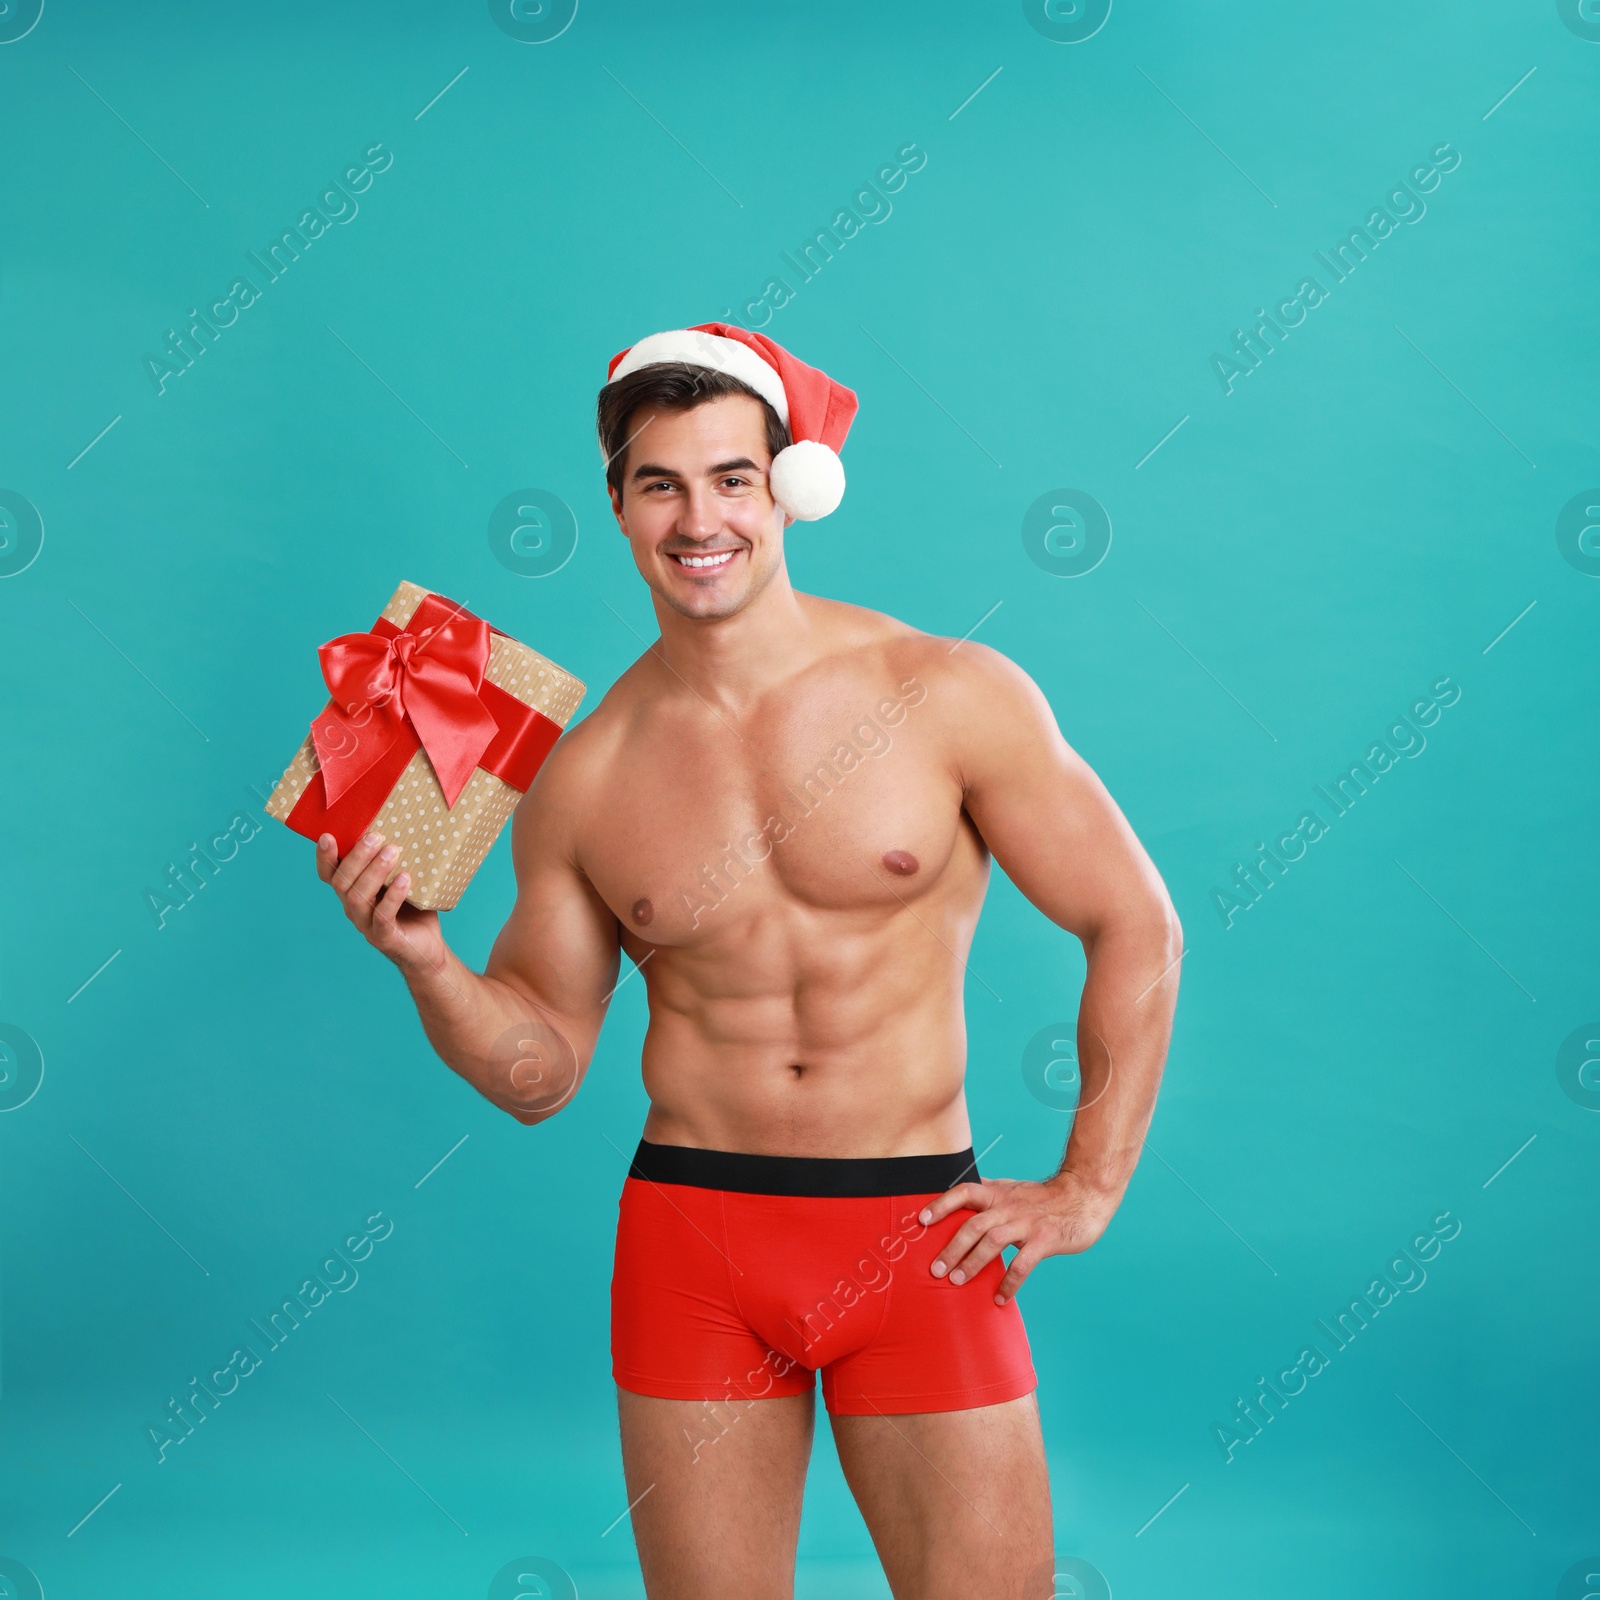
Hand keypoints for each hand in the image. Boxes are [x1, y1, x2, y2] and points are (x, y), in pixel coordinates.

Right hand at [317, 830, 446, 975]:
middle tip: (376, 836)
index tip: (328, 835)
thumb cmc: (414, 908)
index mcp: (352, 892)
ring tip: (393, 852)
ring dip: (374, 871)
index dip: (324, 857)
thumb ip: (396, 858)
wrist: (427, 948)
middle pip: (342, 882)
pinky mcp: (384, 937)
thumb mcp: (402, 878)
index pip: (329, 874)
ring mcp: (366, 924)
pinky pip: (382, 916)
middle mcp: (353, 908)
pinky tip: (404, 878)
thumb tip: (405, 819)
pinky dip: (393, 896)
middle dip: (357, 857)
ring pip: (357, 897)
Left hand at [919, 1171, 1120, 1305]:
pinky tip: (999, 1298)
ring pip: (993, 1242)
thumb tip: (961, 1193)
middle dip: (951, 1248)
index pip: (963, 1192)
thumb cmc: (1043, 1197)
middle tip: (936, 1270)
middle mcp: (1008, 1206)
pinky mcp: (1045, 1240)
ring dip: (973, 1263)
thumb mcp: (1012, 1188)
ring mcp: (1026, 1223)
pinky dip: (1009, 1283)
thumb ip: (988, 1192)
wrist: (1083, 1196)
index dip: (941, 1204)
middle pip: (973, 1225)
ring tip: (957, 1282)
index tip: (921, 1221)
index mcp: (997, 1193)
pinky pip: (1023, 1264)